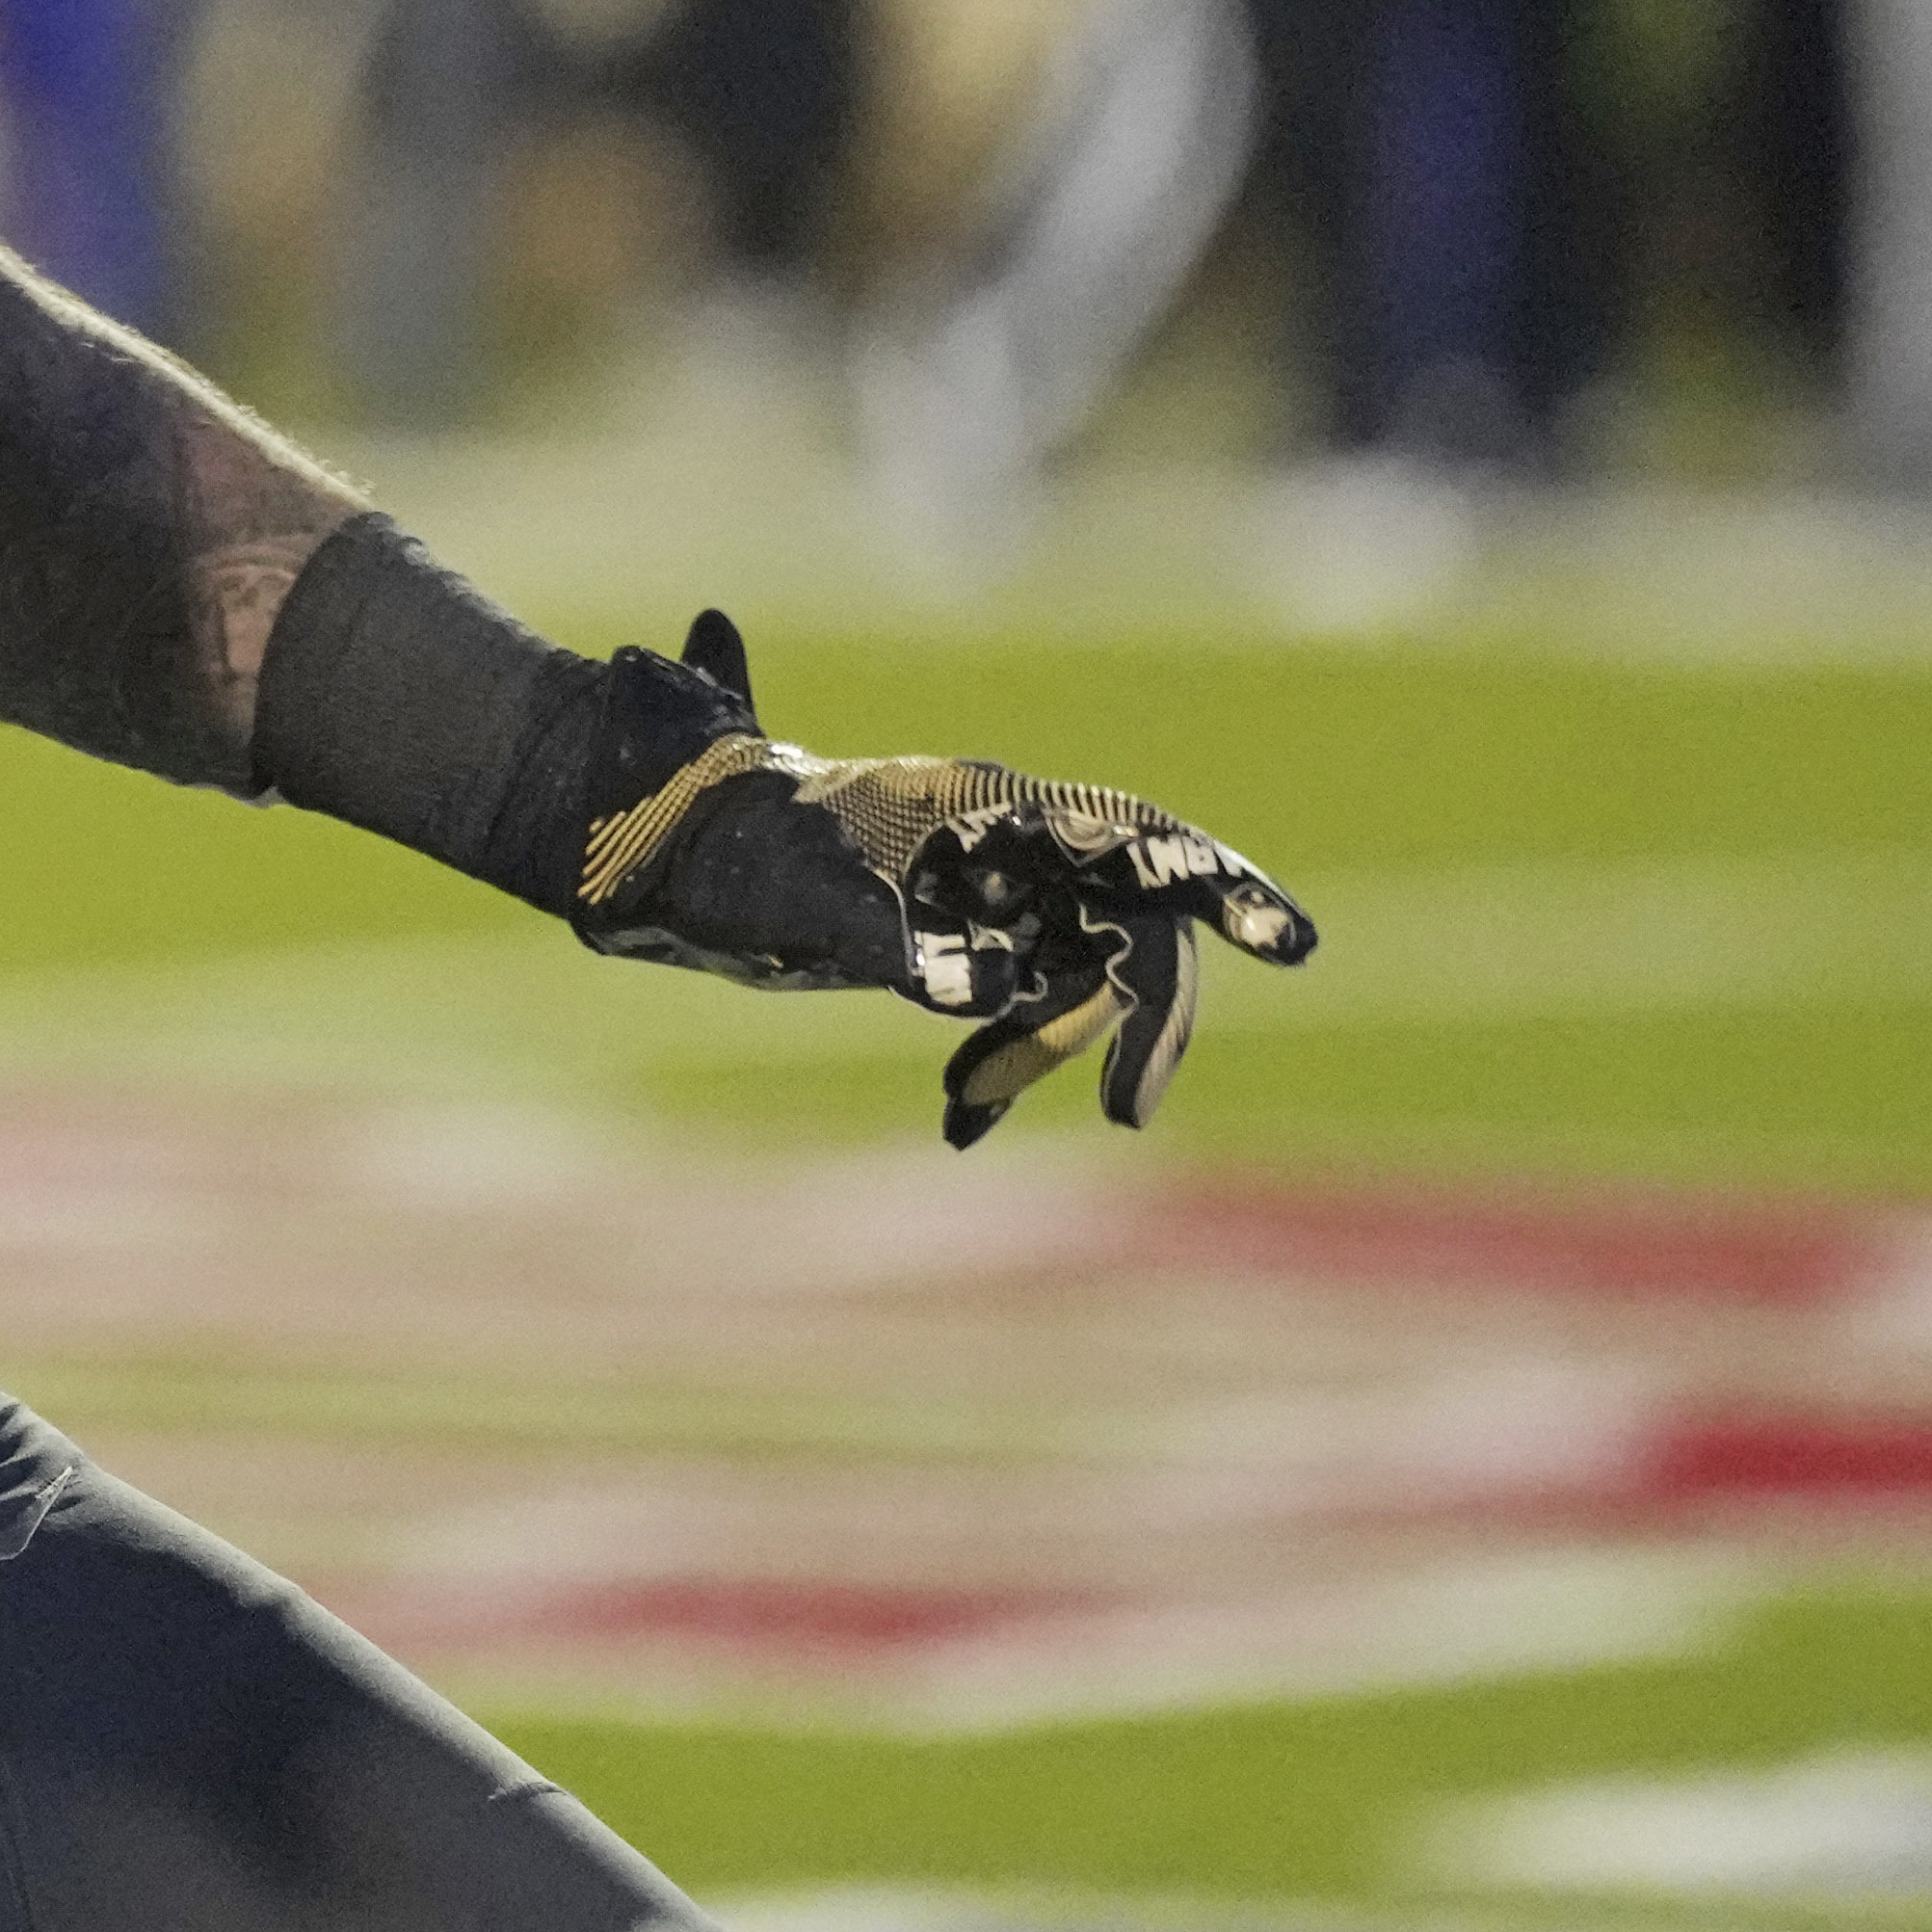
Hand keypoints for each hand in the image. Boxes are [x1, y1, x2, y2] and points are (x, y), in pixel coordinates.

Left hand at [569, 611, 1317, 1147]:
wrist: (641, 846)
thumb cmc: (713, 846)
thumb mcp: (788, 893)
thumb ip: (880, 932)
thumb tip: (979, 990)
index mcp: (978, 809)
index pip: (1131, 835)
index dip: (1218, 882)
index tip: (1290, 944)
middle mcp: (995, 845)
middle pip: (1128, 922)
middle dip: (1144, 1016)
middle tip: (1125, 1112)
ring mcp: (978, 895)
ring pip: (1076, 978)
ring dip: (1051, 1052)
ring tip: (969, 1115)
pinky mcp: (949, 946)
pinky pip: (1020, 1010)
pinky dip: (1004, 1066)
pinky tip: (961, 1122)